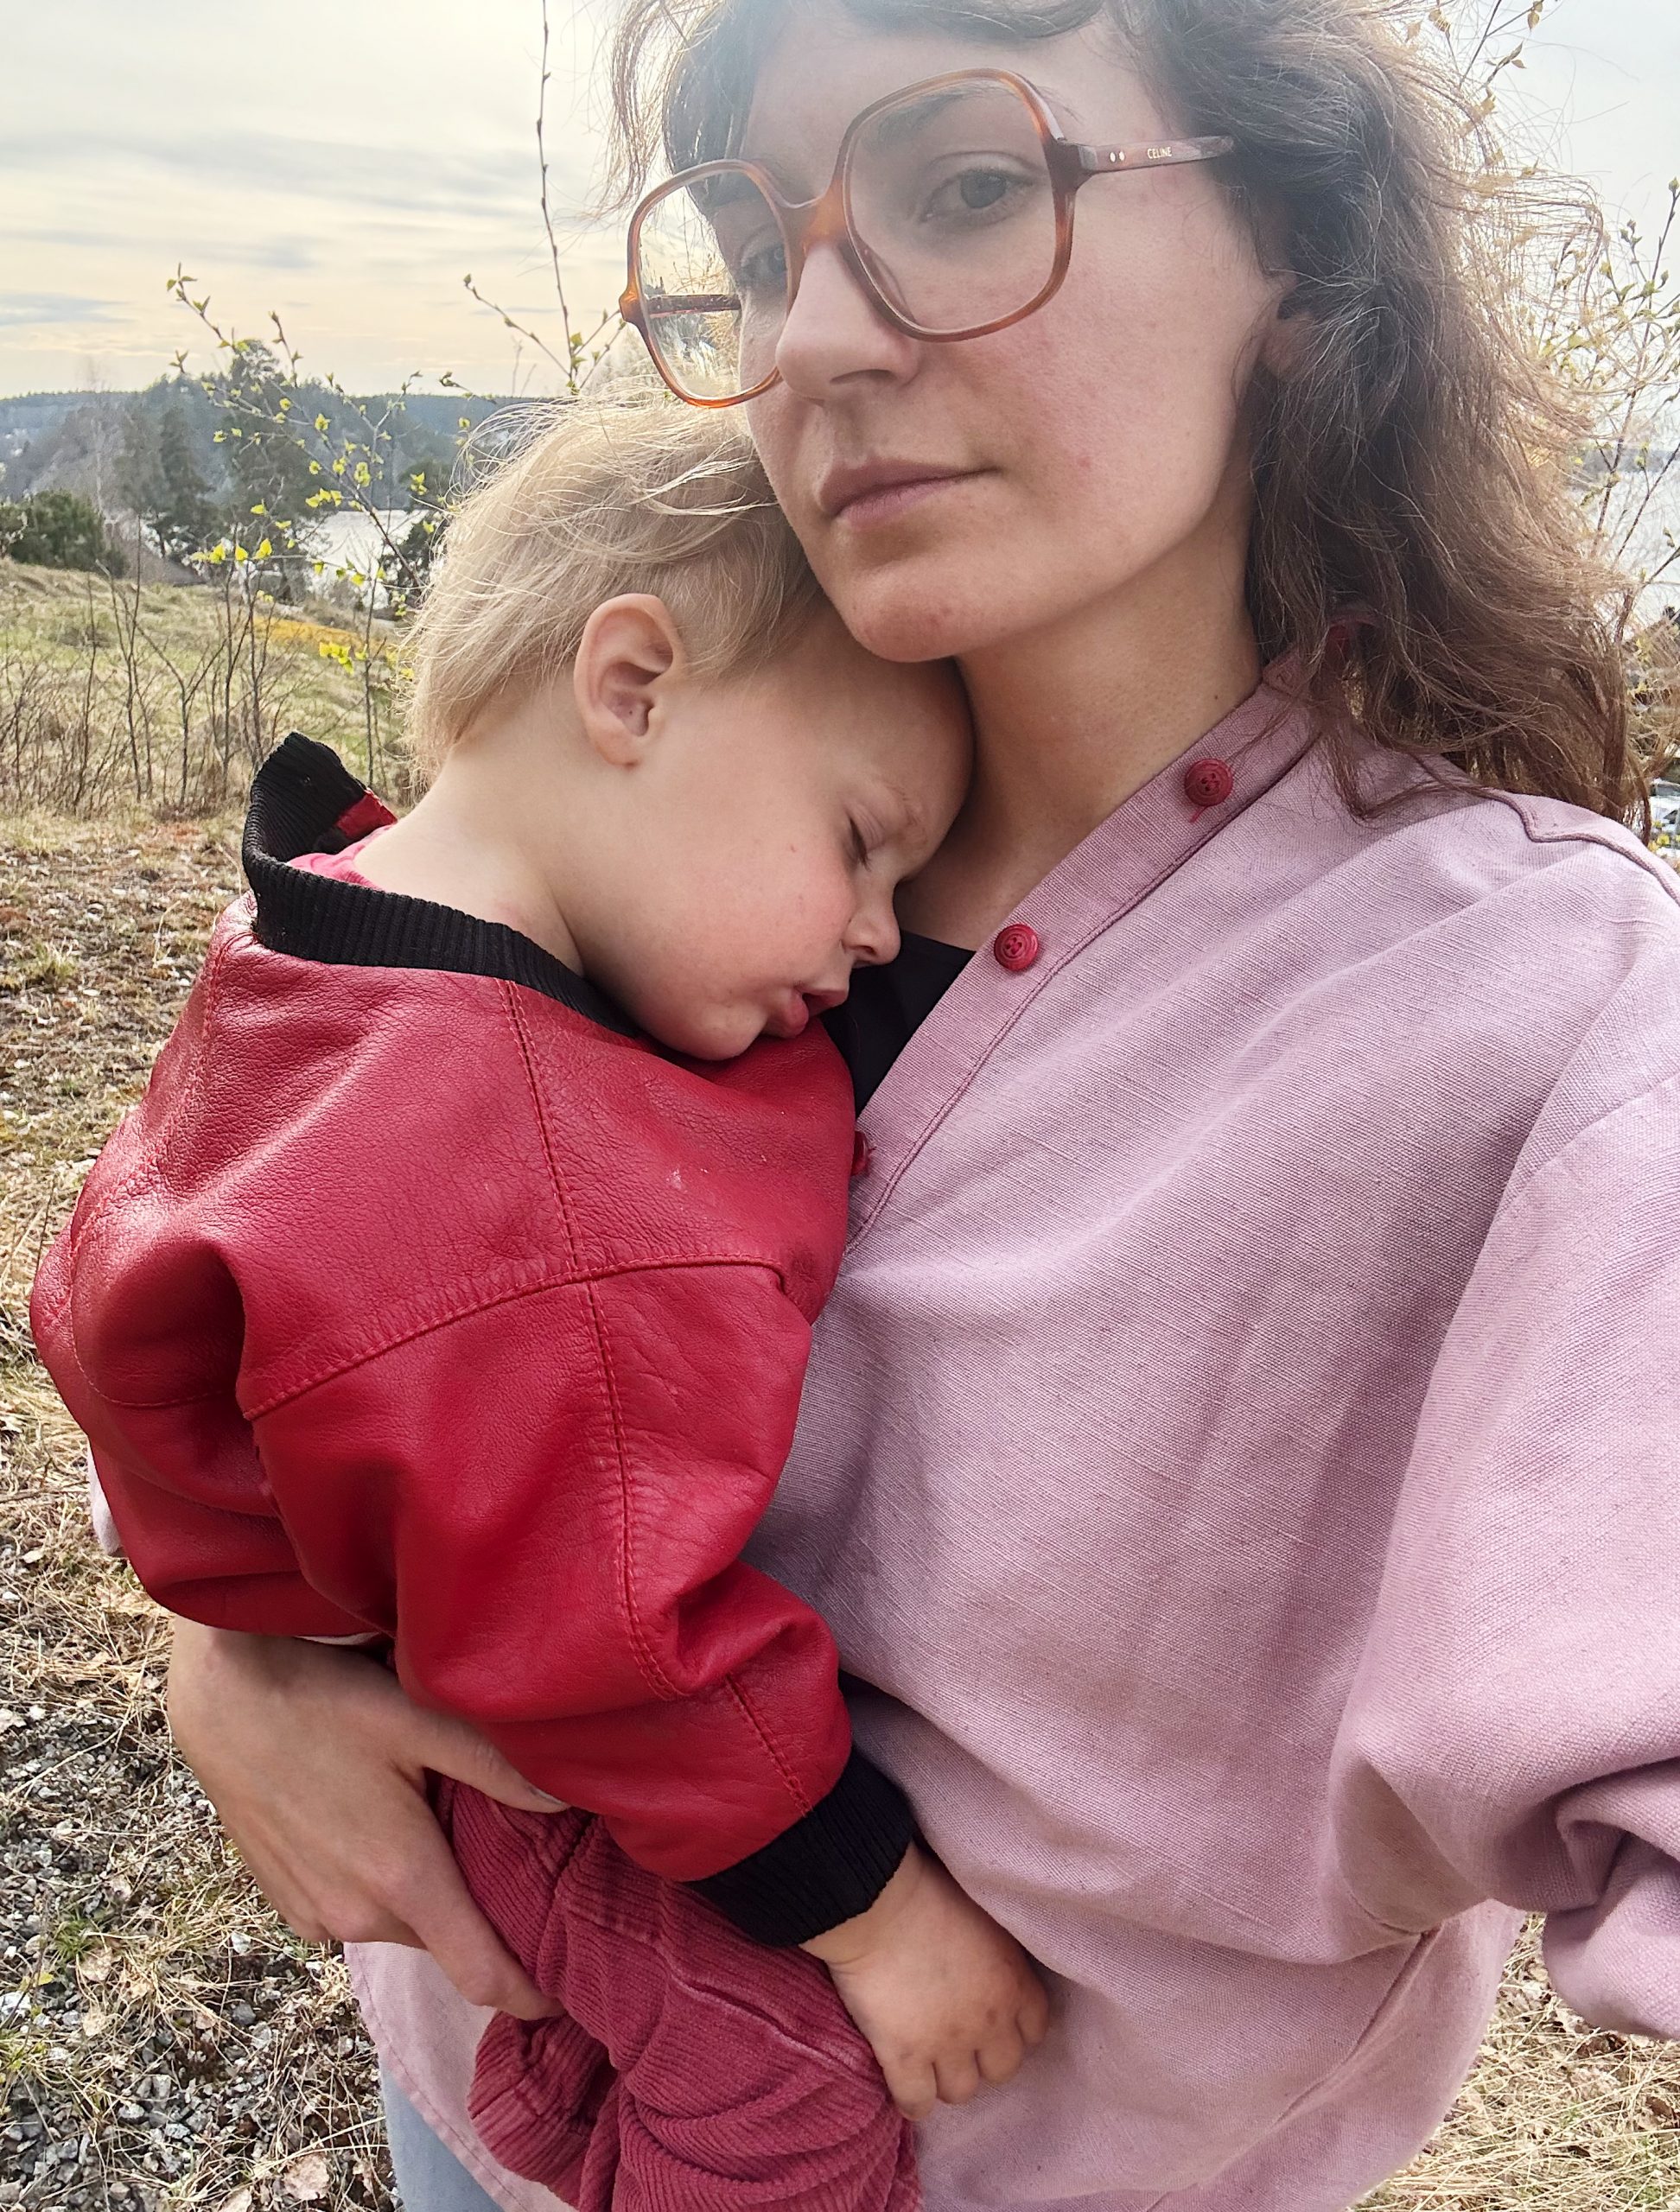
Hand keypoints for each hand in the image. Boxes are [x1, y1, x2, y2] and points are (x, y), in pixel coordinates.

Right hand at [165, 1619, 564, 2019]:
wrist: (224, 1700)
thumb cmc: (326, 1701)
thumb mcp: (421, 1719)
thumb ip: (499, 1767)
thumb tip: (571, 1799)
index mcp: (403, 1879)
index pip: (481, 1974)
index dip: (527, 1995)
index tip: (563, 1996)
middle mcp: (358, 1914)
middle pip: (444, 1940)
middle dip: (480, 1920)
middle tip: (510, 1867)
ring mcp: (316, 1914)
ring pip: (399, 1924)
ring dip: (426, 1898)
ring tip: (443, 1836)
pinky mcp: (287, 1903)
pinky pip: (355, 1915)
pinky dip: (379, 1891)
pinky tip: (381, 1831)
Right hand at [802, 1842, 1049, 2118]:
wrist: (876, 1901)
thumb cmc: (926, 1889)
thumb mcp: (982, 1912)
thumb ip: (995, 1949)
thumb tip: (988, 1960)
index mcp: (1013, 1980)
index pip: (1036, 2029)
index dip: (1015, 2029)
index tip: (996, 2022)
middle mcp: (990, 2020)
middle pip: (1003, 2070)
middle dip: (984, 2059)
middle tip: (960, 2042)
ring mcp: (947, 2044)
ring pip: (962, 2093)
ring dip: (948, 2079)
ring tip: (930, 2061)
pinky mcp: (905, 2057)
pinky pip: (917, 2103)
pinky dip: (912, 2100)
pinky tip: (905, 2084)